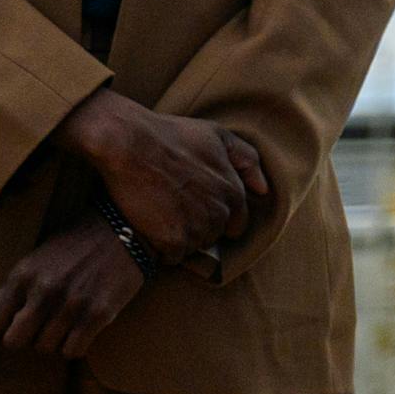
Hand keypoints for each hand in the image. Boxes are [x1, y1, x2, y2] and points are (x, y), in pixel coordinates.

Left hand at [0, 217, 146, 358]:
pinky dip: (77, 345)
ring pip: (46, 348)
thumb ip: (20, 289)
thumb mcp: (39, 258)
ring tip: (69, 321)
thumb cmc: (79, 244)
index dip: (6, 326)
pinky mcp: (99, 313)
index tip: (20, 321)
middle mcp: (44, 290)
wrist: (127, 226)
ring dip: (56, 340)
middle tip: (42, 327)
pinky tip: (84, 328)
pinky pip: (73, 351)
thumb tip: (4, 325)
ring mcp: (72, 304)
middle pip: (15, 342)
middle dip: (27, 337)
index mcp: (24, 274)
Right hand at [53, 91, 268, 258]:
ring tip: (162, 218)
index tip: (200, 210)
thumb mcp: (218, 136)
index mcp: (233, 191)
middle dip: (199, 227)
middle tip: (175, 210)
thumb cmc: (173, 136)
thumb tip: (263, 189)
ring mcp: (195, 228)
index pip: (237, 222)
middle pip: (214, 235)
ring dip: (181, 239)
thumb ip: (246, 160)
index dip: (220, 218)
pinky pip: (173, 257)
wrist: (130, 145)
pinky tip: (152, 231)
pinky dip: (163, 249)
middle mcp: (219, 213)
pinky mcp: (170, 240)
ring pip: (194, 247)